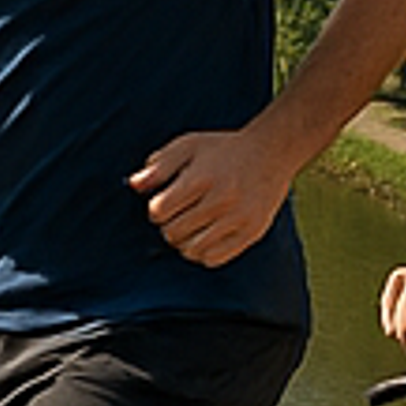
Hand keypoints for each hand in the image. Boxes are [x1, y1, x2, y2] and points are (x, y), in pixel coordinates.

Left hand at [132, 124, 290, 270]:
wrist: (271, 153)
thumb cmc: (223, 150)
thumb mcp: (188, 146)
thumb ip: (159, 166)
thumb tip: (133, 185)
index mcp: (201, 178)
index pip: (159, 211)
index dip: (157, 209)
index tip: (166, 202)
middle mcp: (220, 200)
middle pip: (173, 233)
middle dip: (169, 226)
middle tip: (180, 214)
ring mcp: (238, 219)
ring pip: (191, 250)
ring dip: (184, 242)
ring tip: (191, 227)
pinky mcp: (251, 233)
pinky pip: (214, 259)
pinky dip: (203, 254)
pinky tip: (205, 238)